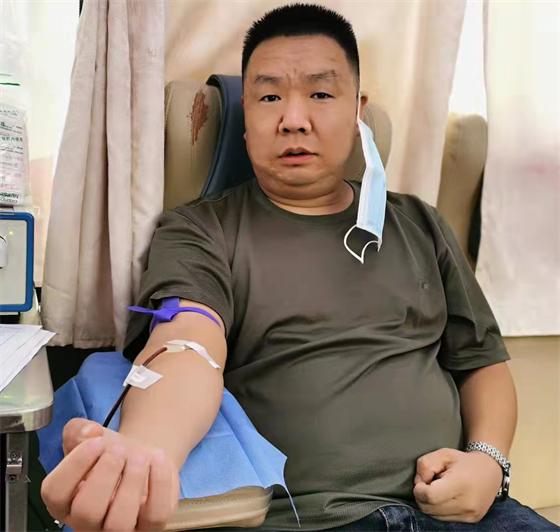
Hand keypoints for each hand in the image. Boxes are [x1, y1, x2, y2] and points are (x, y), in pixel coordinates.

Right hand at [41, 419, 179, 531]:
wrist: (142, 458)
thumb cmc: (110, 453)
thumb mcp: (90, 436)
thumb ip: (80, 429)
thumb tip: (89, 432)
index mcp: (64, 501)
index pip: (55, 492)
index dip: (75, 464)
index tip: (96, 442)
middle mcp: (87, 523)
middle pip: (86, 513)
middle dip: (104, 474)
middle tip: (118, 450)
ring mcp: (119, 529)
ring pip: (119, 523)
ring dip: (131, 482)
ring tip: (139, 456)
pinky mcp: (150, 525)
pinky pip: (156, 514)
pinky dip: (159, 483)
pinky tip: (157, 459)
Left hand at [413, 448, 502, 522]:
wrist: (490, 472)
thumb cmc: (464, 461)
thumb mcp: (443, 454)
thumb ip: (426, 465)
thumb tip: (419, 482)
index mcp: (460, 484)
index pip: (430, 496)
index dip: (419, 490)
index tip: (421, 481)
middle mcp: (466, 504)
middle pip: (429, 508)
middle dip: (421, 496)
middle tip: (428, 483)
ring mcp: (469, 515)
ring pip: (434, 516)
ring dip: (428, 503)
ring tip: (437, 489)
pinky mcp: (470, 520)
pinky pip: (443, 519)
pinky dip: (437, 509)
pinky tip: (444, 497)